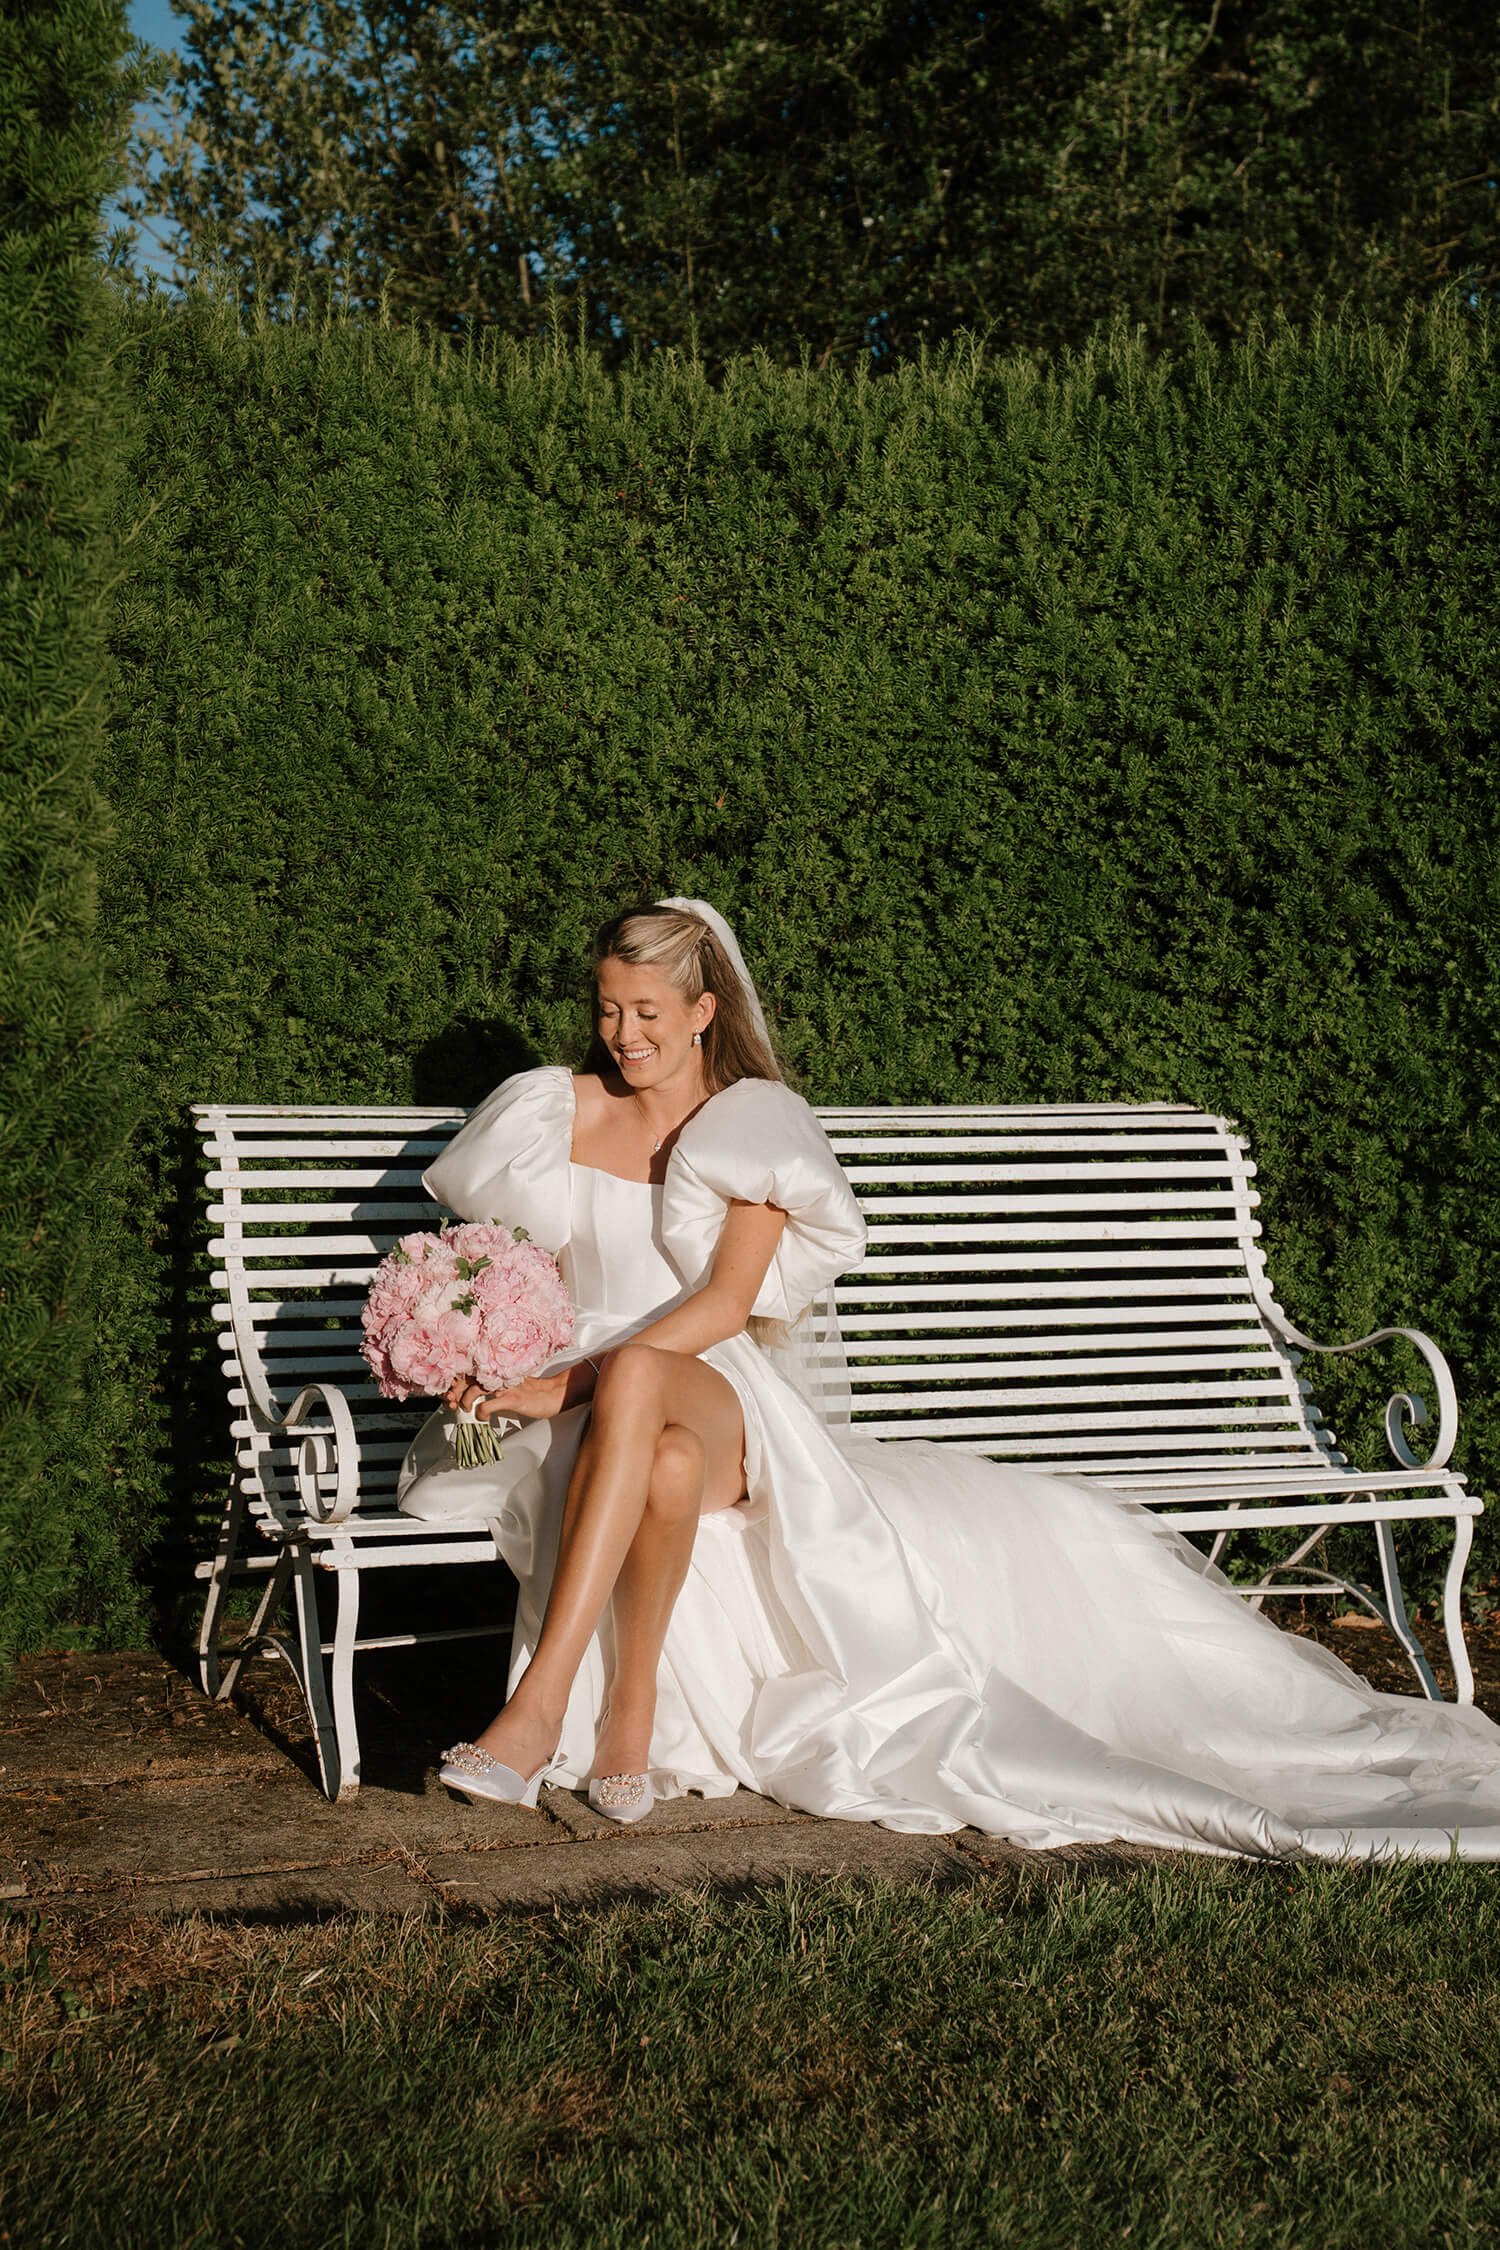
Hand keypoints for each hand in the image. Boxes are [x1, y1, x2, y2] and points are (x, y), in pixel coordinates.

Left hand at [444, 1371, 571, 1421]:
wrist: (552, 1394)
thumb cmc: (530, 1391)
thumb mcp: (506, 1384)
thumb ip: (489, 1385)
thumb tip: (469, 1394)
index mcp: (496, 1368)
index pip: (469, 1369)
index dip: (455, 1380)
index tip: (450, 1391)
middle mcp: (499, 1373)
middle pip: (467, 1377)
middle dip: (455, 1390)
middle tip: (452, 1402)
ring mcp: (505, 1385)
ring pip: (474, 1389)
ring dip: (465, 1401)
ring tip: (467, 1409)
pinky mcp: (512, 1398)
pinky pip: (488, 1405)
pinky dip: (481, 1413)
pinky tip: (483, 1417)